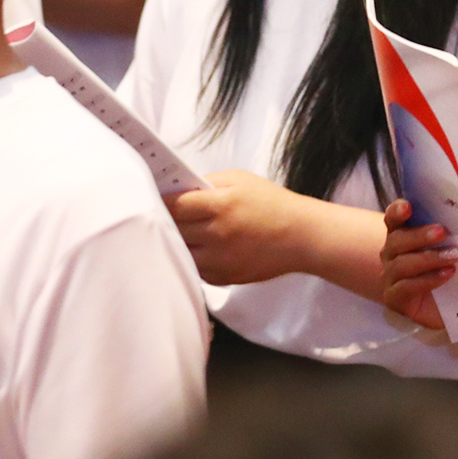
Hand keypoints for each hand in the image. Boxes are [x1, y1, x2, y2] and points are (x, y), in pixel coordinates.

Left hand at [163, 169, 317, 286]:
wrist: (301, 237)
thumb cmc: (272, 203)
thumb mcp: (241, 180)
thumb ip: (208, 182)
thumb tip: (180, 190)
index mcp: (219, 206)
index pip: (174, 205)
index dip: (161, 201)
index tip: (156, 197)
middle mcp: (216, 235)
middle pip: (172, 230)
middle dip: (166, 221)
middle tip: (162, 214)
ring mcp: (219, 261)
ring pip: (179, 253)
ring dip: (177, 242)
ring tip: (180, 233)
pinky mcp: (223, 278)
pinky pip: (195, 269)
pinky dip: (193, 259)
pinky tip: (201, 248)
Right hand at [379, 198, 457, 330]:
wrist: (455, 309)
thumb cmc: (452, 271)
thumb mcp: (455, 248)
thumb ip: (453, 232)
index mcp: (403, 235)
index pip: (393, 219)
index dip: (397, 211)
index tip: (408, 206)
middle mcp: (391, 254)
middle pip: (396, 240)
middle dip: (419, 235)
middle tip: (442, 232)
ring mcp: (390, 277)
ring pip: (401, 264)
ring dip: (428, 258)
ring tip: (453, 256)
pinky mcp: (394, 298)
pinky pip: (406, 287)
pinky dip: (428, 279)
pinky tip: (447, 274)